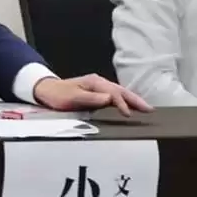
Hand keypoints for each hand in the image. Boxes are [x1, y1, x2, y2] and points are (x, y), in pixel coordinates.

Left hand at [33, 74, 152, 116]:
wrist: (46, 90)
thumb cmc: (58, 94)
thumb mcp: (72, 97)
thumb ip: (91, 98)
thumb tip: (109, 99)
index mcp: (95, 82)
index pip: (113, 93)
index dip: (122, 104)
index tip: (129, 114)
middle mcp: (99, 82)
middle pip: (121, 90)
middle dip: (135, 100)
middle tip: (149, 109)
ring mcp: (99, 86)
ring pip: (120, 92)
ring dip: (133, 100)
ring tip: (145, 108)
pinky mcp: (97, 91)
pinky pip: (115, 95)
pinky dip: (125, 100)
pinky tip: (131, 106)